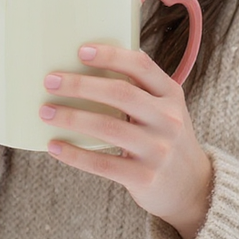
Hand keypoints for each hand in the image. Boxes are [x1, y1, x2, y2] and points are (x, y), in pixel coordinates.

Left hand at [40, 44, 212, 238]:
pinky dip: (75, 154)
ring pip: (107, 127)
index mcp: (171, 95)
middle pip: (120, 93)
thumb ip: (139, 90)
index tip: (81, 50)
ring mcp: (158, 149)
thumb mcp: (165, 109)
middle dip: (81, 85)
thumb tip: (87, 66)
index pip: (141, 66)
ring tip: (45, 112)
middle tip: (50, 81)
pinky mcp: (144, 177)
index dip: (111, 55)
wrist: (194, 187)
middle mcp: (168, 119)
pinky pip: (103, 163)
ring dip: (71, 117)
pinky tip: (54, 146)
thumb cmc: (166, 138)